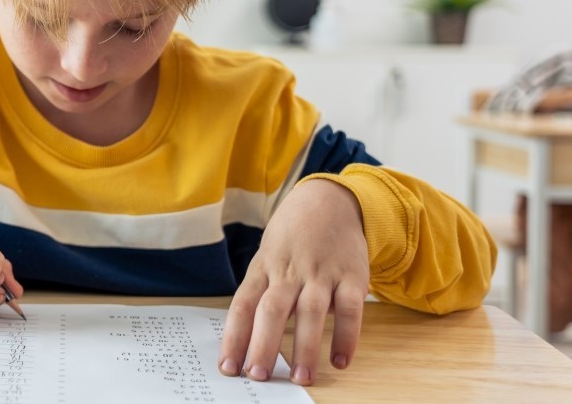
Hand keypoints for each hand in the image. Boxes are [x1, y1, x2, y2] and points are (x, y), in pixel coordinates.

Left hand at [218, 179, 369, 385]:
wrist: (329, 200)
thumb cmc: (292, 237)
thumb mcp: (268, 258)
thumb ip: (262, 293)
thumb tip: (247, 339)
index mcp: (263, 268)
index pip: (243, 306)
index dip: (234, 337)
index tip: (228, 367)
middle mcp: (289, 271)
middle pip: (271, 310)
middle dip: (263, 345)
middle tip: (258, 375)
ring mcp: (320, 273)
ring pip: (309, 311)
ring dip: (305, 347)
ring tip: (299, 377)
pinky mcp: (350, 276)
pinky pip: (349, 309)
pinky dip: (346, 336)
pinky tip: (340, 361)